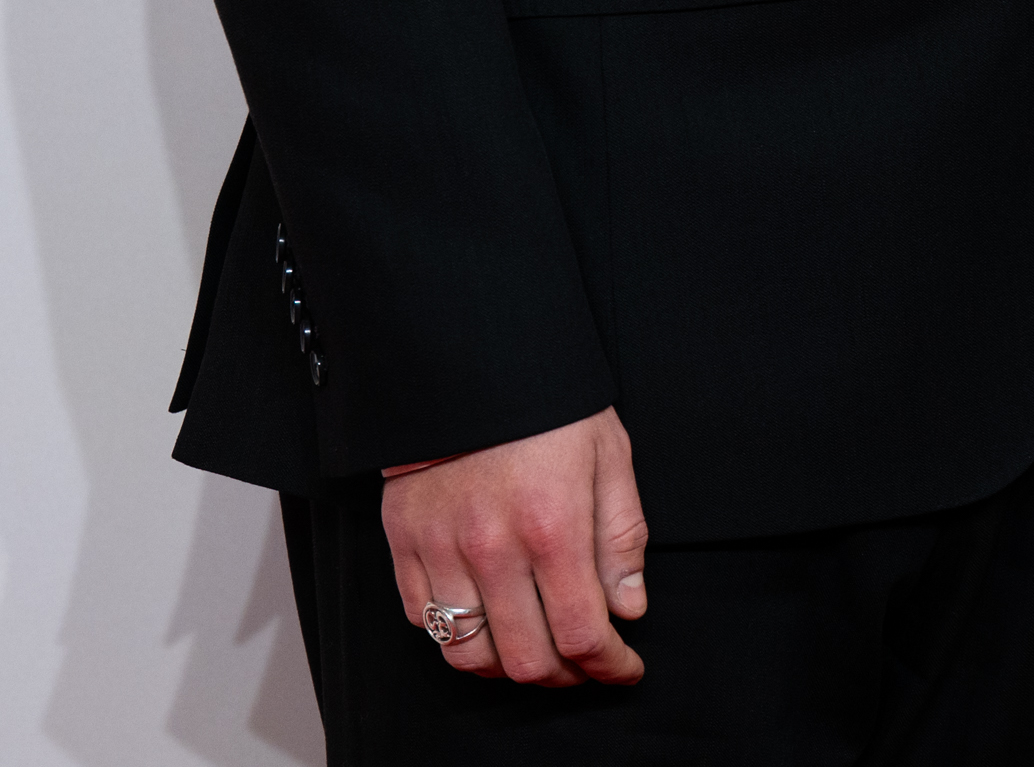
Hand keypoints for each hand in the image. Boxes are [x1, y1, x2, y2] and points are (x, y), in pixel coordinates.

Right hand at [384, 406, 647, 686]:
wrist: (471, 357)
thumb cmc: (547, 401)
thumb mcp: (608, 452)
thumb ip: (621, 535)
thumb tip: (628, 607)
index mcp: (553, 524)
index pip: (582, 633)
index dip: (609, 665)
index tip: (624, 667)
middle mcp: (493, 548)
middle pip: (527, 659)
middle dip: (566, 676)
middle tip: (584, 663)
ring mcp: (442, 550)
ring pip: (470, 656)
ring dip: (509, 667)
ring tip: (536, 649)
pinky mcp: (405, 545)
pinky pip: (425, 622)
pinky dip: (458, 636)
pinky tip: (487, 618)